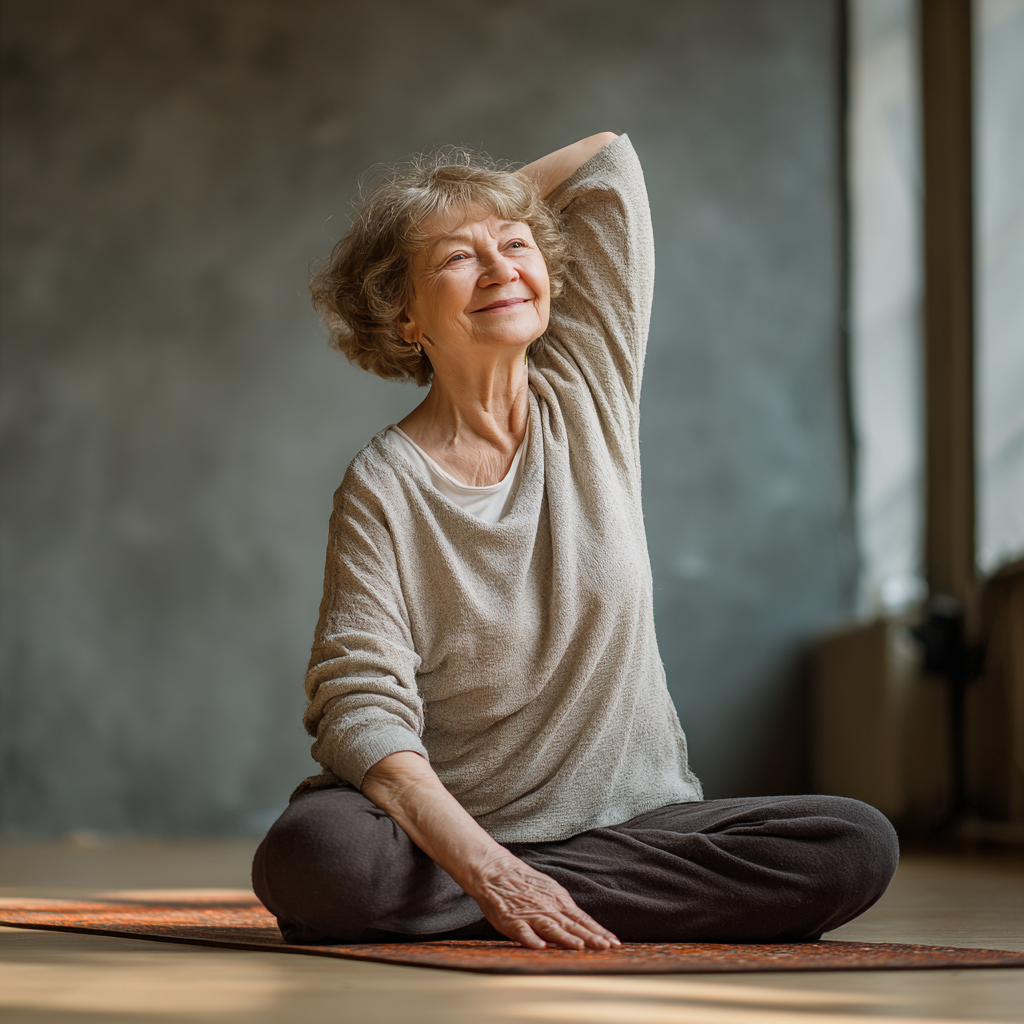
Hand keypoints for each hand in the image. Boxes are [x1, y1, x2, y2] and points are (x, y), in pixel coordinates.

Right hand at [468, 851, 620, 950]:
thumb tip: (582, 926)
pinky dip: (532, 940)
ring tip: (580, 947)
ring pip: (551, 928)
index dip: (598, 931)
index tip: (614, 942)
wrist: (494, 871)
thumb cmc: (523, 882)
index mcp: (557, 901)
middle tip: (606, 947)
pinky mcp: (511, 921)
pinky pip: (523, 932)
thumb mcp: (549, 890)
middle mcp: (547, 909)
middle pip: (571, 925)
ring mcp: (530, 915)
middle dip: (590, 937)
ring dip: (566, 938)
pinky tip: (541, 947)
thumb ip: (563, 909)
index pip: (582, 919)